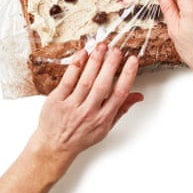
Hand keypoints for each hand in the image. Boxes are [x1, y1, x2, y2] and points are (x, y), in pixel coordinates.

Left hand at [31, 42, 142, 174]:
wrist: (54, 146)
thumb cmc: (81, 136)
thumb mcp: (105, 128)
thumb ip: (121, 109)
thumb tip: (138, 96)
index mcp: (103, 119)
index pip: (119, 94)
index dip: (127, 75)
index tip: (132, 60)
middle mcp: (88, 112)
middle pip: (103, 84)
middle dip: (111, 65)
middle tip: (117, 50)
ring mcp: (71, 106)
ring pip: (86, 80)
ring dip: (95, 61)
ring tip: (102, 47)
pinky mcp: (57, 100)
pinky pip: (68, 80)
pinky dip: (76, 65)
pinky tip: (83, 54)